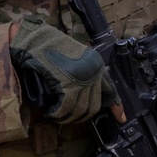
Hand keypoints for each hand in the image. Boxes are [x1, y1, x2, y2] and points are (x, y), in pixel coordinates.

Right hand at [8, 19, 122, 123]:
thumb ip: (82, 75)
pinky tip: (50, 112)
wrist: (34, 38)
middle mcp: (93, 72)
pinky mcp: (68, 85)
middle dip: (80, 115)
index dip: (116, 107)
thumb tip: (83, 98)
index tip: (121, 119)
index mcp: (96, 65)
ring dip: (66, 116)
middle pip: (93, 106)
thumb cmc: (49, 47)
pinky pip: (65, 109)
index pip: (111, 90)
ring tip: (55, 113)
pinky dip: (56, 114)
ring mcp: (82, 79)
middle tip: (65, 115)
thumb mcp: (74, 59)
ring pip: (80, 110)